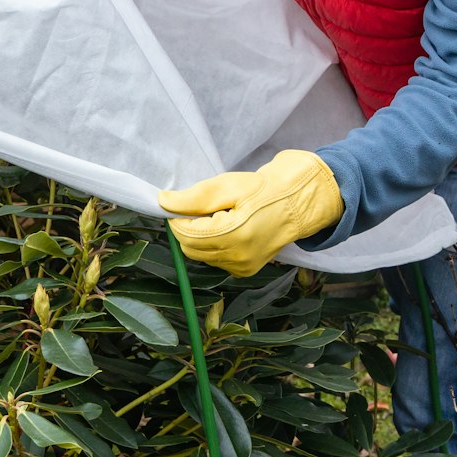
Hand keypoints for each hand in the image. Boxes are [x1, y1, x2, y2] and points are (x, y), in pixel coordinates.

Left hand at [157, 150, 343, 276]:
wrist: (294, 204)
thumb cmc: (262, 191)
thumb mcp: (227, 185)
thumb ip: (194, 198)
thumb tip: (163, 202)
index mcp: (234, 234)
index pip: (186, 234)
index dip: (177, 218)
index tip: (181, 205)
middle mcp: (238, 257)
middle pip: (190, 248)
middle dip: (188, 229)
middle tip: (203, 210)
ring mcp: (243, 267)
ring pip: (201, 256)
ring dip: (201, 238)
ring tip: (220, 219)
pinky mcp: (245, 271)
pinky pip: (215, 261)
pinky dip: (213, 247)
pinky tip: (229, 231)